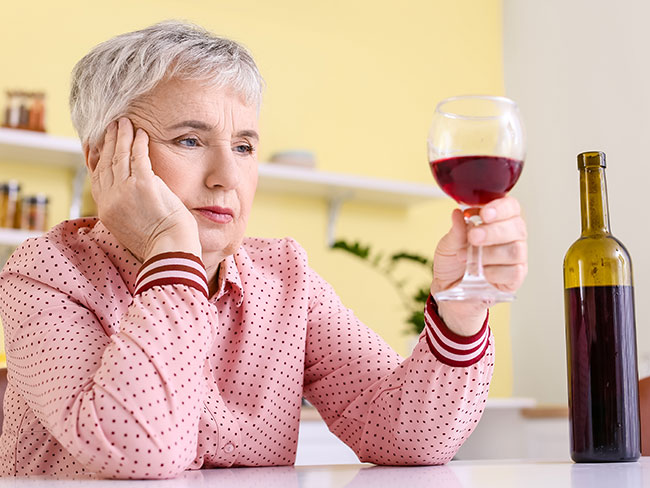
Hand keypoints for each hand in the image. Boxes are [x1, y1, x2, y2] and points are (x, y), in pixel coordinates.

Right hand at [88, 117, 200, 262]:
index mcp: (106, 211)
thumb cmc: (159, 244)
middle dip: (108, 142)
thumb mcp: (132, 229)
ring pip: (119, 156)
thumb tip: (130, 202)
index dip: (96, 158)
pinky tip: (141, 133)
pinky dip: (138, 142)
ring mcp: (125, 190)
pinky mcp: (142, 184)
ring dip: (122, 136)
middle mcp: (111, 199)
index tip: (97, 144)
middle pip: (105, 163)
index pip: (96, 178)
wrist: (170, 251)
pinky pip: (138, 157)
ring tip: (124, 123)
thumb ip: (126, 211)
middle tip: (111, 126)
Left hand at [431, 196, 527, 335]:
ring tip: (468, 258)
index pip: (510, 207)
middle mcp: (510, 237)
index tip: (484, 213)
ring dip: (490, 253)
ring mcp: (515, 258)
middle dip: (493, 232)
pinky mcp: (515, 278)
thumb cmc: (453, 262)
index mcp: (497, 221)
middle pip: (517, 227)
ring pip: (515, 250)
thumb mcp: (448, 245)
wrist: (449, 288)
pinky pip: (514, 272)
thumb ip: (456, 230)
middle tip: (473, 237)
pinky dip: (495, 271)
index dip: (501, 208)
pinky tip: (481, 272)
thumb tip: (457, 213)